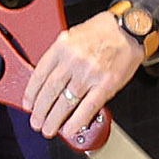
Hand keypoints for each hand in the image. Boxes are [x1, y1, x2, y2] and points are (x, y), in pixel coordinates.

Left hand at [21, 13, 143, 147]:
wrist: (130, 28)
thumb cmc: (104, 31)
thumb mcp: (74, 35)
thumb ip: (60, 55)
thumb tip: (48, 79)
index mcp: (63, 46)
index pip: (39, 74)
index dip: (31, 94)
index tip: (28, 105)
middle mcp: (74, 59)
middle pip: (50, 91)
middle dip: (40, 111)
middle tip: (37, 123)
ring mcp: (90, 73)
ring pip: (66, 102)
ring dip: (55, 119)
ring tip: (49, 129)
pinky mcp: (106, 84)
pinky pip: (88, 107)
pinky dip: (77, 121)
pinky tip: (70, 129)